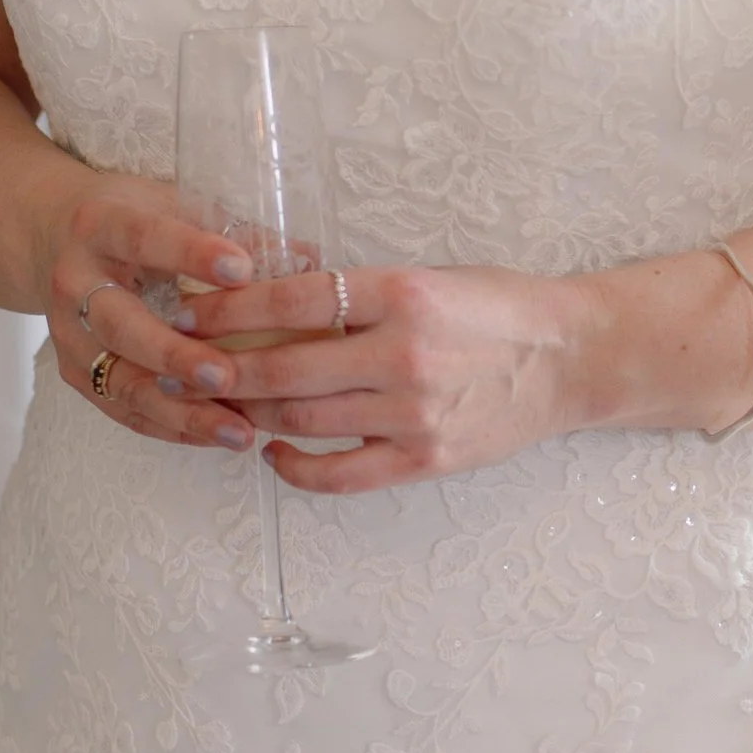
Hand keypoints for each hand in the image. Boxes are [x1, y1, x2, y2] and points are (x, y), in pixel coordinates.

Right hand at [40, 168, 269, 451]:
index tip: (242, 270)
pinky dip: (172, 426)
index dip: (191, 254)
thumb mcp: (172, 202)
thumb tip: (314, 259)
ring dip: (182, 410)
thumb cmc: (132, 217)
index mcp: (100, 225)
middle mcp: (75, 283)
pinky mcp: (76, 374)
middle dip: (175, 355)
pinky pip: (124, 410)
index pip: (145, 238)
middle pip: (121, 326)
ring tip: (239, 431)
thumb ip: (235, 228)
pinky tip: (218, 435)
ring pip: (122, 382)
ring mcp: (69, 335)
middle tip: (227, 376)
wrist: (53, 239)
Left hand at [209, 261, 595, 494]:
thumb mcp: (428, 278)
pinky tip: (274, 450)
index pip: (293, 297)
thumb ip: (360, 295)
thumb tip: (274, 305)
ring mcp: (414, 413)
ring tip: (219, 406)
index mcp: (402, 293)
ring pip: (303, 417)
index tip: (191, 313)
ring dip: (250, 413)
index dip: (232, 308)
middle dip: (220, 369)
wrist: (570, 358)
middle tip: (182, 369)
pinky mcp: (424, 458)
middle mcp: (404, 353)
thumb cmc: (497, 309)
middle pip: (284, 365)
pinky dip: (295, 465)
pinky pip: (340, 474)